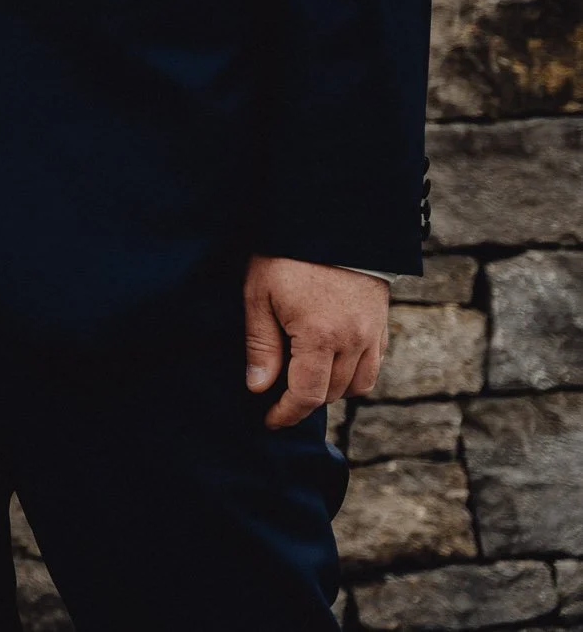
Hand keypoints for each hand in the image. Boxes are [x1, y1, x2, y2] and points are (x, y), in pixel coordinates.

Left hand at [243, 255, 389, 428]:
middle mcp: (354, 341)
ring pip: (357, 385)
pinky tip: (328, 363)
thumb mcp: (260, 296)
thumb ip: (261, 346)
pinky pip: (373, 366)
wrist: (331, 221)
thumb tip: (258, 388)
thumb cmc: (287, 255)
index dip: (286, 414)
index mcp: (321, 336)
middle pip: (331, 393)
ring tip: (301, 378)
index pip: (307, 395)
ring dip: (330, 389)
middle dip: (302, 400)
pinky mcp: (383, 324)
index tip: (268, 420)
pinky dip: (352, 374)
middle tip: (275, 394)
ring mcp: (373, 333)